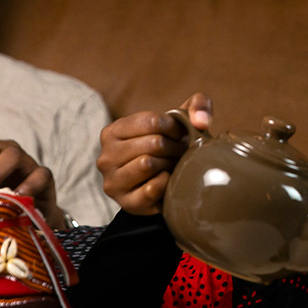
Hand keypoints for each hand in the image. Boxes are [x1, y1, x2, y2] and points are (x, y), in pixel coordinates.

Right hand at [97, 93, 212, 213]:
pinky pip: (152, 188)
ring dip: (168, 164)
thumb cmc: (168, 147)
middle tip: (176, 153)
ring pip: (148, 164)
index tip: (177, 135)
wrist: (161, 185)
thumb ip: (198, 105)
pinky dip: (165, 183)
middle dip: (173, 147)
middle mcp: (105, 156)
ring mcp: (112, 181)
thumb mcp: (179, 121)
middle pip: (153, 143)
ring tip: (170, 165)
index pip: (151, 121)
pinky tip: (166, 181)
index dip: (174, 128)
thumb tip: (201, 121)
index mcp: (111, 132)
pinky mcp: (126, 202)